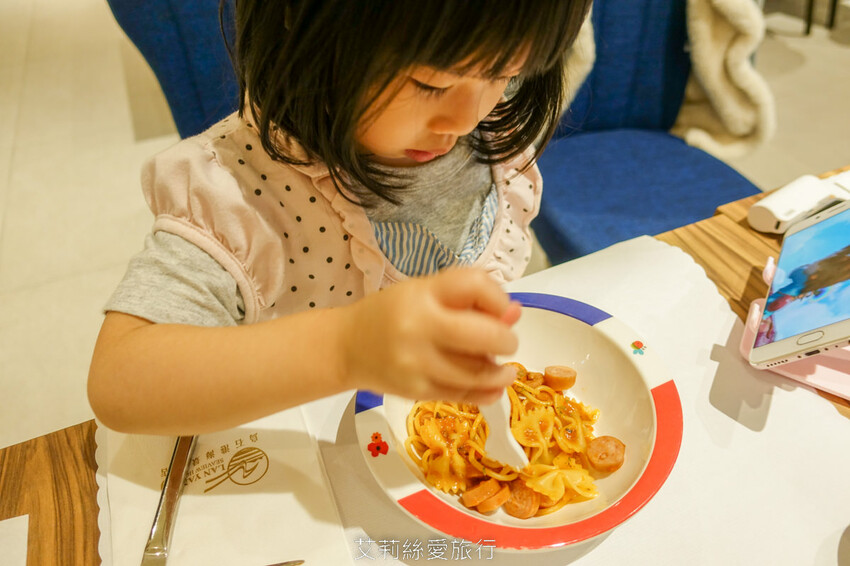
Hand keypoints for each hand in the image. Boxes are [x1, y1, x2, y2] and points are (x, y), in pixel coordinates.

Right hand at [338, 267, 519, 404]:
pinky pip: (463, 395)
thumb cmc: (391, 313)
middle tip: (506, 342)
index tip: (502, 310)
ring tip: (502, 367)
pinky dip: (487, 392)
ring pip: (477, 372)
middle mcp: (418, 327)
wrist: (346, 348)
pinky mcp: (416, 391)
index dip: (499, 298)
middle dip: (506, 340)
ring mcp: (417, 364)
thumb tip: (515, 314)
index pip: (474, 285)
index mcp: (421, 294)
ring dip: (500, 370)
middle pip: (483, 335)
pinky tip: (494, 386)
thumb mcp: (425, 292)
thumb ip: (469, 298)